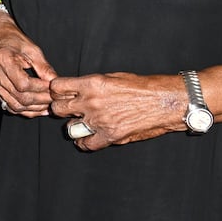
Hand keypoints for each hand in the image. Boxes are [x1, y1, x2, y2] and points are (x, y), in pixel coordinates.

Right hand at [0, 11, 57, 116]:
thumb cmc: (14, 41)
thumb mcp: (32, 49)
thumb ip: (44, 67)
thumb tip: (56, 83)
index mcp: (3, 60)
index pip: (23, 83)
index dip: (41, 88)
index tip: (53, 88)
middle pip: (20, 97)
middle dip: (40, 100)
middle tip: (55, 99)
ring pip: (15, 105)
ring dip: (34, 108)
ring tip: (49, 105)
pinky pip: (10, 106)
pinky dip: (25, 110)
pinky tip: (38, 108)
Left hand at [49, 72, 186, 150]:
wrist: (164, 102)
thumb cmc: (142, 87)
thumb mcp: (113, 77)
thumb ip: (92, 85)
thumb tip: (78, 90)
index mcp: (92, 83)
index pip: (58, 87)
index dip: (57, 91)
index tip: (60, 93)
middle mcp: (91, 101)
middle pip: (58, 108)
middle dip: (61, 108)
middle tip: (68, 109)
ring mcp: (99, 120)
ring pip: (68, 128)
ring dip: (73, 126)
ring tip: (80, 123)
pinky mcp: (110, 135)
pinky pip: (86, 144)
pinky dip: (85, 142)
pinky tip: (88, 138)